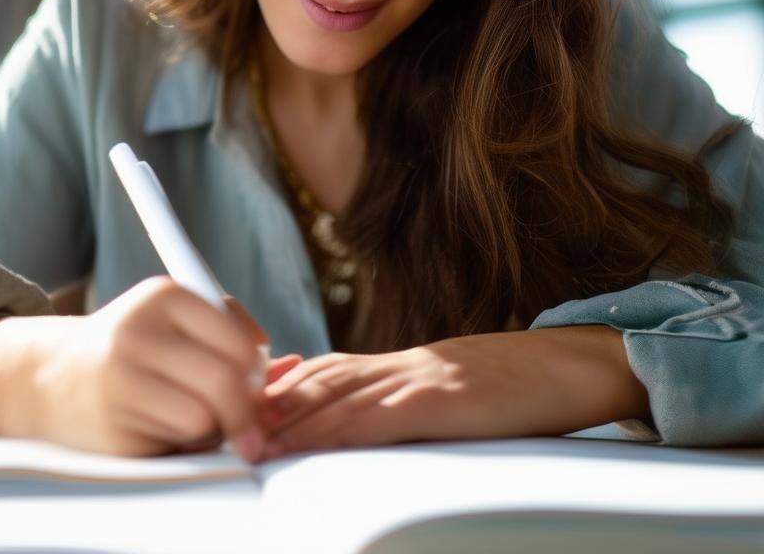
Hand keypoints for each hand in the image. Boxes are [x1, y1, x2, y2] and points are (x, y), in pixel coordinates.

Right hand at [5, 275, 278, 459]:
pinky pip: (173, 445)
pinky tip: (161, 428)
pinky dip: (180, 445)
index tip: (255, 381)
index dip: (256, 369)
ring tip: (190, 416)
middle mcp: (139, 331)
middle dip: (246, 411)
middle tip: (250, 425)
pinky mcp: (111, 426)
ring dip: (210, 429)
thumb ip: (231, 334)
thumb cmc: (131, 346)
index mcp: (163, 296)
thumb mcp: (173, 320)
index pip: (238, 340)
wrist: (49, 376)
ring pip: (203, 418)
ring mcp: (121, 380)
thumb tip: (291, 364)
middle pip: (225, 382)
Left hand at [257, 325, 648, 457]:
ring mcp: (424, 378)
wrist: (572, 365)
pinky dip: (344, 429)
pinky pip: (386, 416)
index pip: (334, 369)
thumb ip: (414, 402)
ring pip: (344, 395)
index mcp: (407, 364)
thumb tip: (376, 424)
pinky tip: (318, 441)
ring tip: (257, 436)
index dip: (288, 386)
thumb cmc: (519, 387)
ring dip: (296, 418)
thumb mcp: (458, 391)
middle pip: (326, 379)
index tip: (250, 403)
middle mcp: (406, 365)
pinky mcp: (447, 400)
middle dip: (277, 403)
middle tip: (233, 421)